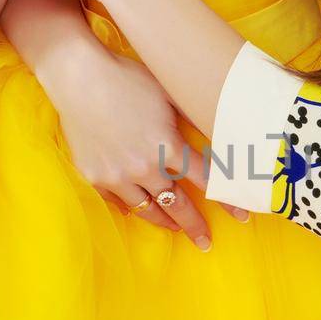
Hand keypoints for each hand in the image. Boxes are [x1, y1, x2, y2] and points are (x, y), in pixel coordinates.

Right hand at [49, 47, 244, 248]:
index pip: (207, 181)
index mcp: (168, 146)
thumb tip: (220, 135)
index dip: (228, 200)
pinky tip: (141, 211)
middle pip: (178, 205)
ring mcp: (117, 175)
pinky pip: (118, 202)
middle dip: (195, 226)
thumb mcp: (170, 96)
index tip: (242, 216)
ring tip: (176, 228)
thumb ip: (193, 121)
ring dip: (165, 221)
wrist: (78, 77)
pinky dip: (132, 208)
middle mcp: (144, 167)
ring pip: (147, 209)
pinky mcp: (94, 176)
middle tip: (206, 242)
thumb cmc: (128, 78)